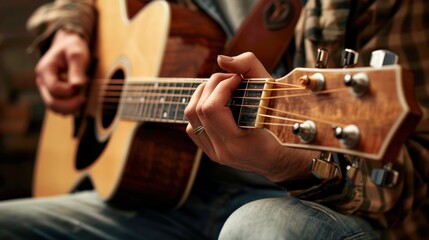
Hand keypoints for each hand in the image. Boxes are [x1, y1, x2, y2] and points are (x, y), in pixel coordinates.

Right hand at [35, 29, 89, 113]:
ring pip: (54, 108)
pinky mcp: (53, 94)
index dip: (70, 91)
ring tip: (82, 97)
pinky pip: (59, 108)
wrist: (68, 45)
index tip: (84, 83)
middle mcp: (42, 81)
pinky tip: (79, 98)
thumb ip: (77, 70)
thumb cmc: (72, 48)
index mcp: (45, 70)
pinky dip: (69, 108)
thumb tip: (78, 86)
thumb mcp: (77, 54)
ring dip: (70, 108)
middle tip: (84, 97)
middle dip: (70, 104)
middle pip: (51, 103)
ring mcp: (46, 89)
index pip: (54, 88)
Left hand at [184, 52, 316, 181]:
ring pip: (190, 118)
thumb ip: (249, 68)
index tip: (237, 78)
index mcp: (238, 143)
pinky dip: (200, 110)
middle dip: (211, 86)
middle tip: (230, 79)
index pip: (212, 108)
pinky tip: (217, 103)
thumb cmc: (284, 124)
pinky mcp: (210, 152)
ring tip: (221, 88)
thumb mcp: (273, 92)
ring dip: (202, 96)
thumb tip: (221, 59)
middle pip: (197, 110)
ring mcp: (214, 153)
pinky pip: (192, 127)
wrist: (283, 158)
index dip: (221, 86)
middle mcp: (222, 151)